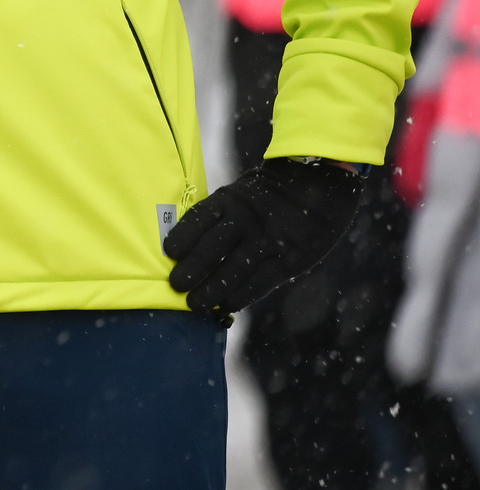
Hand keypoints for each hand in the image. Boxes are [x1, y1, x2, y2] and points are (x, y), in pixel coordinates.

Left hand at [164, 157, 363, 322]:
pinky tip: (227, 305)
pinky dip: (242, 295)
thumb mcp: (240, 194)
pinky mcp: (290, 259)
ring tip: (195, 304)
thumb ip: (219, 215)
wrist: (319, 184)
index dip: (183, 236)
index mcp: (229, 200)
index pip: (200, 218)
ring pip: (235, 269)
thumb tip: (187, 245)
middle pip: (213, 247)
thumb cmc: (269, 195)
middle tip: (176, 285)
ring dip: (212, 289)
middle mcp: (246, 220)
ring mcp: (268, 240)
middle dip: (192, 269)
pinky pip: (261, 281)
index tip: (170, 252)